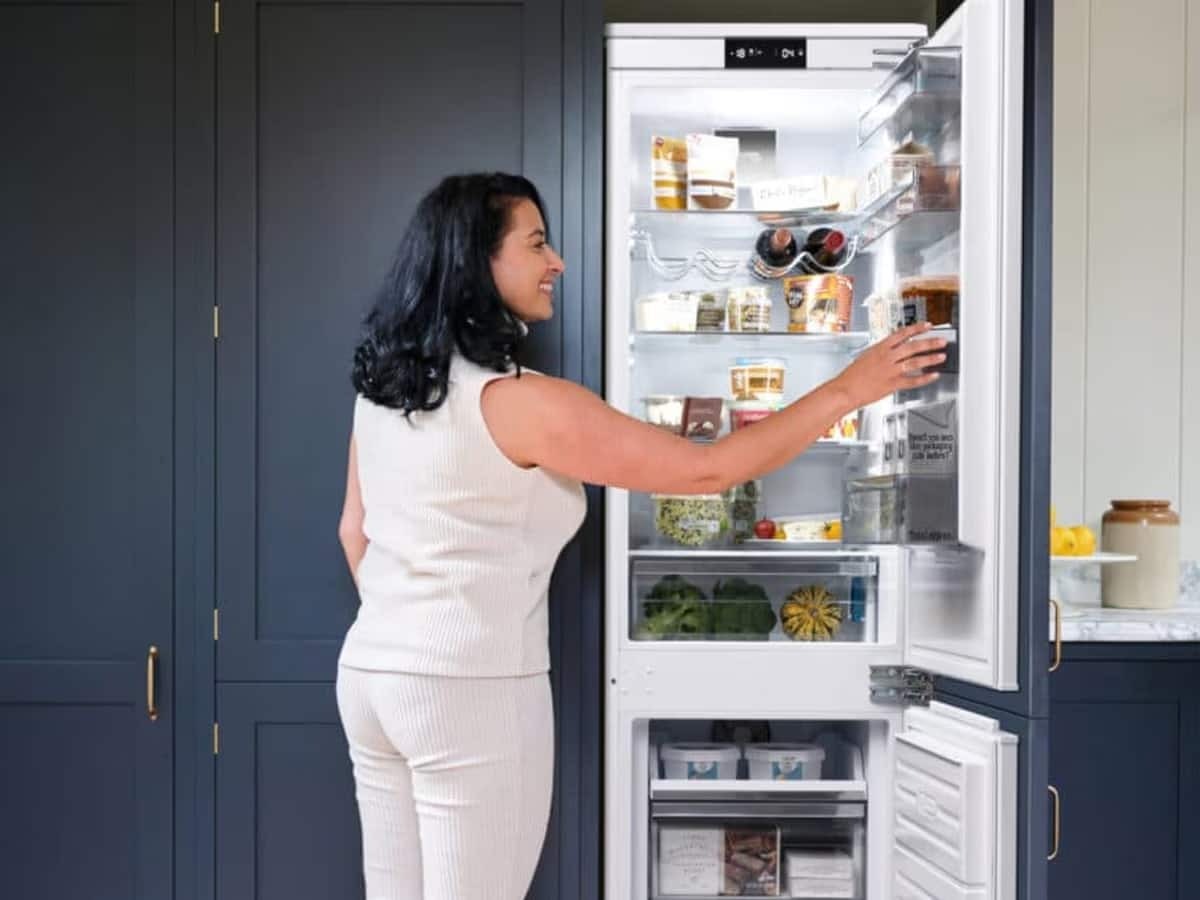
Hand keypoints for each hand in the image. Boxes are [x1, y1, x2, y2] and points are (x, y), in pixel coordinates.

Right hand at [831, 323, 947, 408]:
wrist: (844, 390)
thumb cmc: (851, 376)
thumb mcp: (865, 356)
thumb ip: (881, 352)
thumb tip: (892, 349)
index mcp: (880, 348)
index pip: (902, 333)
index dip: (917, 328)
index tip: (928, 326)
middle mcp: (887, 357)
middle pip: (913, 346)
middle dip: (930, 343)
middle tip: (941, 341)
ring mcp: (890, 370)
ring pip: (915, 361)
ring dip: (930, 358)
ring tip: (941, 356)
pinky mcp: (892, 384)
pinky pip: (912, 380)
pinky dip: (925, 378)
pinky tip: (933, 376)